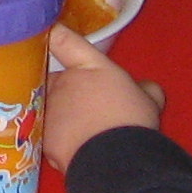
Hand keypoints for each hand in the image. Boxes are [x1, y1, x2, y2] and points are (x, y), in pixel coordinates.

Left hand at [43, 26, 163, 168]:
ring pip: (47, 108)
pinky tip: (74, 151)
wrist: (115, 159)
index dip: (53, 35)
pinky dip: (57, 142)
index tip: (47, 32)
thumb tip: (148, 89)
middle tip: (84, 107)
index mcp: (89, 67)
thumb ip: (145, 89)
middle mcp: (63, 83)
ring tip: (78, 133)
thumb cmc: (132, 121)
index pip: (64, 41)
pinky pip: (47, 136)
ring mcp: (49, 110)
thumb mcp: (149, 100)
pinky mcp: (42, 138)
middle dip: (62, 90)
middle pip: (53, 80)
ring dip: (57, 116)